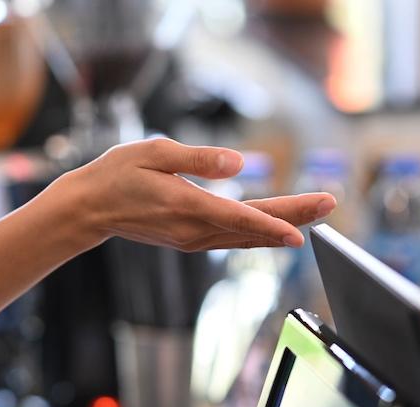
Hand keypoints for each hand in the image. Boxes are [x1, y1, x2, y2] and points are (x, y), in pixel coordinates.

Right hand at [59, 137, 335, 250]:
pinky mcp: (191, 240)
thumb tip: (239, 163)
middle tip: (329, 204)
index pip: (239, 217)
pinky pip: (234, 238)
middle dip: (294, 217)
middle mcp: (195, 229)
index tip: (302, 233)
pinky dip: (260, 233)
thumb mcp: (154, 152)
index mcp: (186, 205)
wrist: (90, 208)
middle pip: (253, 227)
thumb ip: (198, 158)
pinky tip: (280, 229)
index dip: (273, 224)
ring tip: (316, 214)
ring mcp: (194, 239)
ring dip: (283, 226)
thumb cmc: (118, 173)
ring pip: (247, 236)